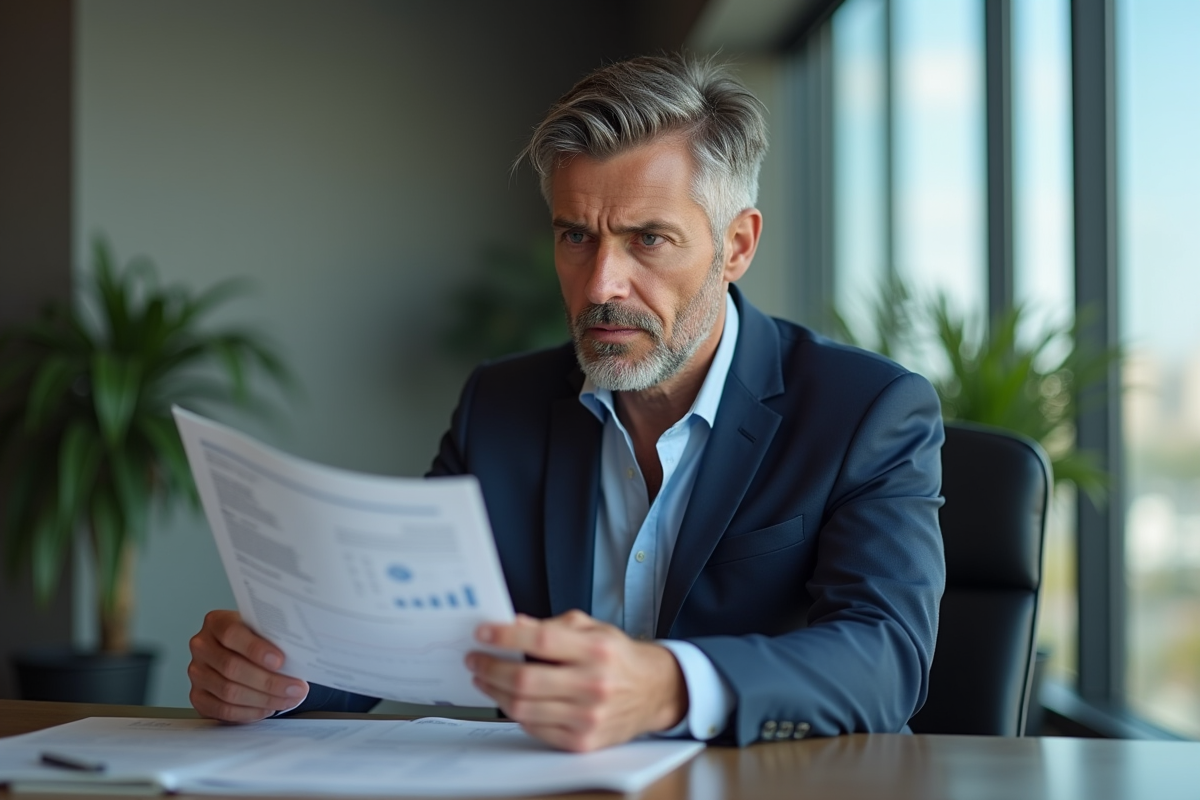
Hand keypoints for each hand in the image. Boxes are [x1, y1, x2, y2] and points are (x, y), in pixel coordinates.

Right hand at [187, 609, 308, 721]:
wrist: (244, 652)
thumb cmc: (258, 639)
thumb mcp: (264, 630)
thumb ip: (274, 638)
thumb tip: (299, 653)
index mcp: (217, 622)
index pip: (231, 634)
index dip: (255, 649)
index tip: (279, 661)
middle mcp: (202, 646)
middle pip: (232, 668)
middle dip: (269, 682)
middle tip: (296, 688)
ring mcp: (197, 672)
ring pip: (228, 692)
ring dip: (264, 699)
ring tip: (288, 699)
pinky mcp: (198, 696)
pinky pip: (222, 710)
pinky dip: (249, 712)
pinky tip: (268, 708)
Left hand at [466, 610, 687, 751]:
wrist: (654, 692)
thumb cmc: (619, 658)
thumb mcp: (593, 629)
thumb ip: (553, 626)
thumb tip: (514, 624)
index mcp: (596, 650)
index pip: (541, 640)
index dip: (505, 636)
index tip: (483, 633)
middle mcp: (594, 684)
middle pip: (525, 679)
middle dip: (491, 668)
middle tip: (475, 659)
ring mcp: (588, 717)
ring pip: (524, 708)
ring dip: (495, 691)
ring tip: (485, 679)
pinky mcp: (583, 741)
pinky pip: (535, 729)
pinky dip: (515, 713)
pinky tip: (510, 699)